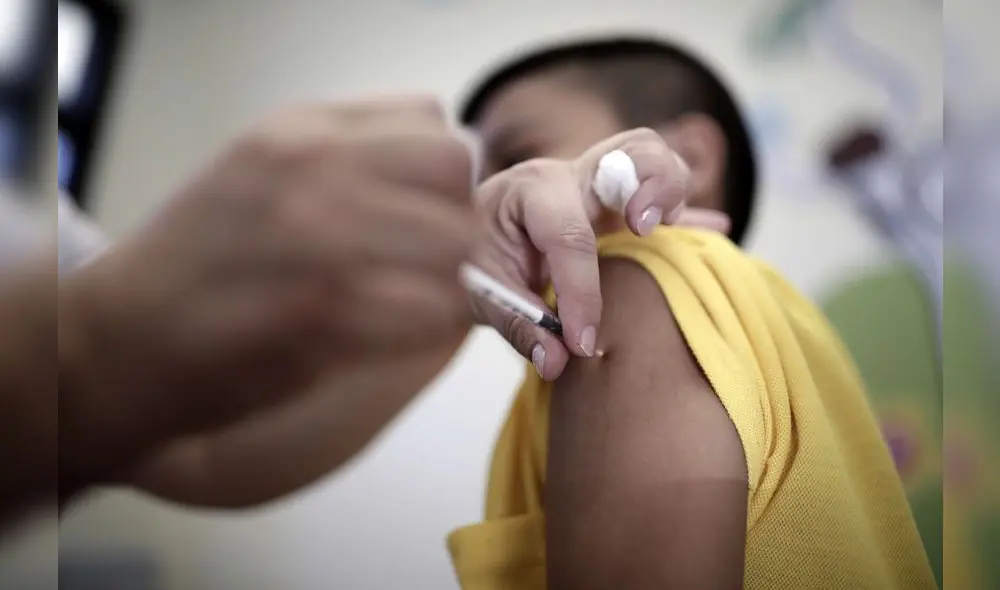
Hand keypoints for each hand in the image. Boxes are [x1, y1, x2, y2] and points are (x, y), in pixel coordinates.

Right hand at [59, 97, 475, 487]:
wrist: (115, 342)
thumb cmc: (198, 262)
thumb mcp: (263, 172)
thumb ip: (351, 159)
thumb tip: (445, 169)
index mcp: (302, 131)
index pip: (434, 125)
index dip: (440, 178)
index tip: (422, 215)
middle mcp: (312, 170)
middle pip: (455, 175)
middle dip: (455, 223)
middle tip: (428, 264)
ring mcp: (316, 239)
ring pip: (455, 246)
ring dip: (447, 281)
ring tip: (410, 302)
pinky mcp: (321, 315)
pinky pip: (430, 312)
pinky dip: (425, 329)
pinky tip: (390, 335)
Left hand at [472, 128, 730, 380]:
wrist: (465, 231)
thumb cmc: (468, 255)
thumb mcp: (478, 293)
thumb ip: (517, 325)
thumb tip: (557, 362)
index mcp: (528, 189)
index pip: (568, 234)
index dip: (581, 293)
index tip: (584, 342)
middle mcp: (570, 174)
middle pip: (633, 150)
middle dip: (652, 187)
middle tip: (644, 232)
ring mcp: (598, 182)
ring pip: (653, 156)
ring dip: (671, 191)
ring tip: (664, 233)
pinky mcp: (616, 201)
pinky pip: (662, 194)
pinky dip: (689, 213)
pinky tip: (716, 231)